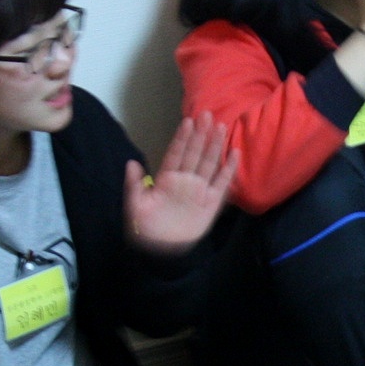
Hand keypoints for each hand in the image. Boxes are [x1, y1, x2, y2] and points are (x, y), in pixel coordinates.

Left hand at [125, 114, 236, 255]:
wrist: (162, 251)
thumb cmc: (145, 228)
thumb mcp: (134, 207)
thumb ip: (134, 185)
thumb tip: (131, 163)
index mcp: (166, 179)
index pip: (176, 153)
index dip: (182, 138)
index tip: (187, 121)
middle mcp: (184, 180)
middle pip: (194, 153)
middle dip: (200, 134)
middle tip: (206, 114)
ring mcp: (199, 190)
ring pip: (208, 163)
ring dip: (214, 145)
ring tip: (220, 127)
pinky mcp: (211, 202)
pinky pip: (222, 182)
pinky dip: (229, 168)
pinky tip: (234, 153)